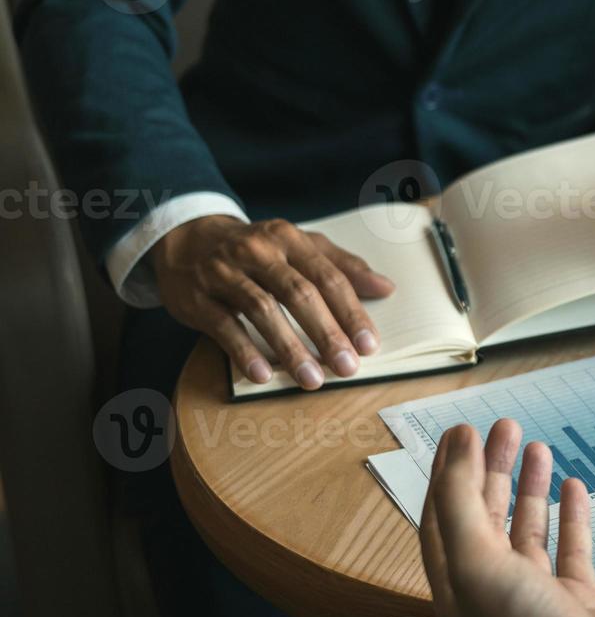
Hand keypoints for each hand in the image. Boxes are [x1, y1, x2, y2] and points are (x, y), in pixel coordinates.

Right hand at [151, 215, 394, 388]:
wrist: (186, 239)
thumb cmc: (258, 249)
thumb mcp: (299, 246)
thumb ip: (343, 265)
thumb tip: (386, 288)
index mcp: (289, 238)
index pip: (328, 276)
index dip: (350, 312)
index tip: (369, 344)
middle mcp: (257, 251)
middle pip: (299, 293)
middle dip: (327, 333)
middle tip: (347, 366)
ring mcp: (224, 272)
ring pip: (262, 310)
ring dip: (290, 348)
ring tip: (312, 378)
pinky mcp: (197, 296)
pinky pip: (223, 326)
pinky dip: (245, 351)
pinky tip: (263, 375)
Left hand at [420, 421, 594, 616]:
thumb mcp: (474, 562)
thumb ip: (462, 502)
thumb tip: (459, 447)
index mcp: (456, 582)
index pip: (444, 514)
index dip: (451, 471)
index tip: (463, 430)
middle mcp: (492, 587)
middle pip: (486, 515)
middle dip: (492, 468)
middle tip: (505, 426)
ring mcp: (536, 595)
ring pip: (527, 528)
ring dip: (529, 486)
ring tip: (536, 445)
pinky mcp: (577, 602)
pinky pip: (571, 549)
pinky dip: (571, 516)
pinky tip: (573, 488)